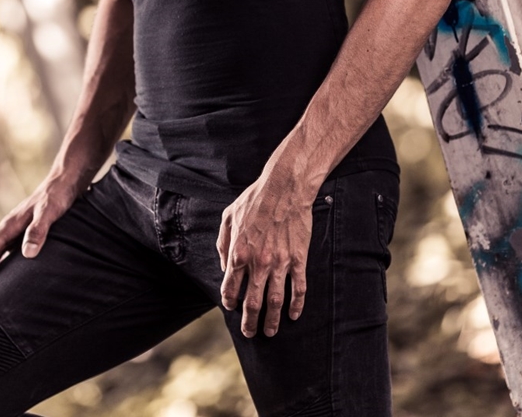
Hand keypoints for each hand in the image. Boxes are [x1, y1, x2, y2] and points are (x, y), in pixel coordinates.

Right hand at [0, 178, 77, 296]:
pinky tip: (12, 280)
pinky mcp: (27, 234)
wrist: (65, 182)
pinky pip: (10, 255)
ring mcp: (17, 232)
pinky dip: (6, 268)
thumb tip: (27, 254)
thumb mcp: (48, 212)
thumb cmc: (56, 196)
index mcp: (8, 226)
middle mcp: (9, 230)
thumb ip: (38, 230)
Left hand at [216, 172, 313, 337]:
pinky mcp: (298, 259)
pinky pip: (298, 289)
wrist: (284, 188)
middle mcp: (258, 262)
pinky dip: (296, 305)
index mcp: (239, 252)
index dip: (230, 302)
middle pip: (252, 302)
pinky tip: (294, 314)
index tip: (232, 308)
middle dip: (249, 322)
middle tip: (250, 333)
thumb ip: (223, 244)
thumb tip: (226, 268)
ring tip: (271, 332)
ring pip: (275, 301)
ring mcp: (280, 263)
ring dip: (273, 320)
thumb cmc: (254, 200)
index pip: (231, 288)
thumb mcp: (229, 217)